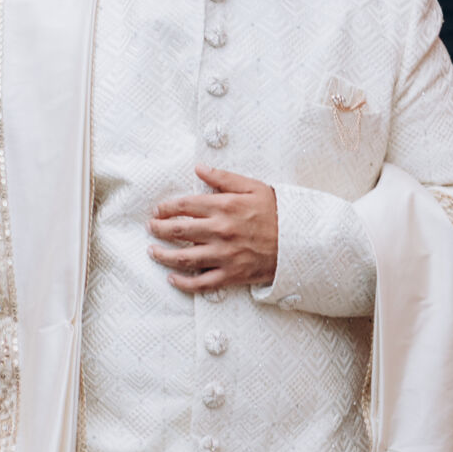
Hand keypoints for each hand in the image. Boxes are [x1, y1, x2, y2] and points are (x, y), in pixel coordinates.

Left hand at [149, 168, 278, 292]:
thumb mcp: (253, 187)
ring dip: (163, 255)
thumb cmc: (277, 212)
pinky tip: (172, 279)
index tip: (159, 210)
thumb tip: (198, 168)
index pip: (184, 206)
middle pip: (178, 231)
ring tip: (153, 251)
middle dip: (159, 229)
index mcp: (224, 207)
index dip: (166, 208)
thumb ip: (223, 178)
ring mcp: (224, 255)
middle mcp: (220, 231)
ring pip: (184, 258)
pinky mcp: (231, 275)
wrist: (300, 241)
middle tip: (151, 228)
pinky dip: (184, 283)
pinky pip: (201, 283)